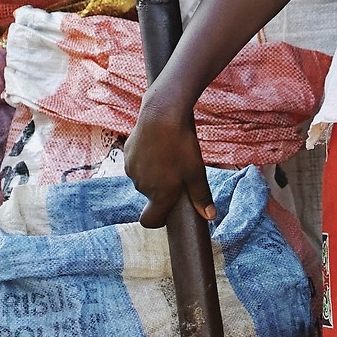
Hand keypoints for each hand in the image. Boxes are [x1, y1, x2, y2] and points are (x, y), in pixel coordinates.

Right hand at [124, 95, 213, 228]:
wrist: (161, 116)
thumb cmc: (181, 146)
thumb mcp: (197, 172)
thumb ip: (201, 197)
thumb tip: (210, 217)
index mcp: (159, 195)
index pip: (150, 220)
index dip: (158, 220)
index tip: (168, 212)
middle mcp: (142, 187)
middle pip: (151, 196)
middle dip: (162, 190)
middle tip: (178, 173)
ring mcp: (131, 171)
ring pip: (144, 179)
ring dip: (154, 174)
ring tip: (168, 156)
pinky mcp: (127, 155)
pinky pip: (137, 165)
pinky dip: (146, 161)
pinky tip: (157, 146)